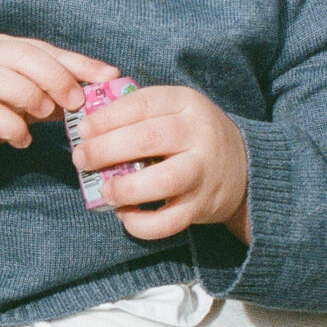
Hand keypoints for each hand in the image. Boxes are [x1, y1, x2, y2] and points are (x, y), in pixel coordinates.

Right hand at [0, 35, 117, 171]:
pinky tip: (22, 139)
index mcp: (3, 49)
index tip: (109, 76)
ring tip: (45, 114)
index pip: (46, 49)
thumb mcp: (21, 96)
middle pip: (23, 56)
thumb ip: (53, 92)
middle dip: (56, 77)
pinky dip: (10, 127)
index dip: (79, 62)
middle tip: (76, 101)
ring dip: (29, 95)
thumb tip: (98, 97)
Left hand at [73, 83, 249, 241]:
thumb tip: (84, 125)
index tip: (82, 129)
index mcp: (186, 103)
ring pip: (163, 180)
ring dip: (126, 188)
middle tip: (81, 159)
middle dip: (105, 150)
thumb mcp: (174, 110)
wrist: (245, 167)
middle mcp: (199, 134)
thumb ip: (137, 113)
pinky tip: (124, 215)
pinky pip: (170, 221)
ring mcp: (203, 171)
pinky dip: (142, 223)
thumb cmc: (191, 136)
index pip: (142, 103)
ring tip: (105, 190)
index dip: (106, 117)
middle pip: (147, 138)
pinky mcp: (202, 205)